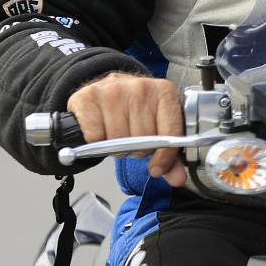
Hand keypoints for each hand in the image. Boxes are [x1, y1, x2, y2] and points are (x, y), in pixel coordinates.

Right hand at [67, 72, 186, 185]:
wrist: (109, 88)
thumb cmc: (136, 109)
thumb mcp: (158, 127)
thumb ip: (170, 155)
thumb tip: (177, 178)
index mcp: (164, 92)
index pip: (170, 133)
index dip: (164, 156)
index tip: (157, 167)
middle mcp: (140, 87)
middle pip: (143, 139)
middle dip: (137, 149)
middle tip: (132, 141)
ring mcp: (113, 90)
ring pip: (118, 139)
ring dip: (116, 147)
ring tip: (118, 135)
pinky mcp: (88, 97)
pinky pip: (95, 137)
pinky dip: (97, 141)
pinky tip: (102, 129)